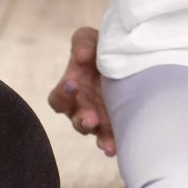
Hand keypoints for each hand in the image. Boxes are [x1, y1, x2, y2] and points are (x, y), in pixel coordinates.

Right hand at [46, 25, 116, 155]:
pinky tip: (117, 147)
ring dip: (99, 137)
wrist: (128, 56)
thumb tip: (81, 56)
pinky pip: (111, 139)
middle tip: (90, 118)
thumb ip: (83, 43)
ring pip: (95, 133)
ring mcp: (99, 118)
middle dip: (82, 119)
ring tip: (107, 144)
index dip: (62, 94)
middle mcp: (81, 106)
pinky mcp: (115, 125)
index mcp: (71, 88)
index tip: (72, 84)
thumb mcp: (91, 39)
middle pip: (76, 119)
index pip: (58, 98)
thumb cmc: (100, 48)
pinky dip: (113, 144)